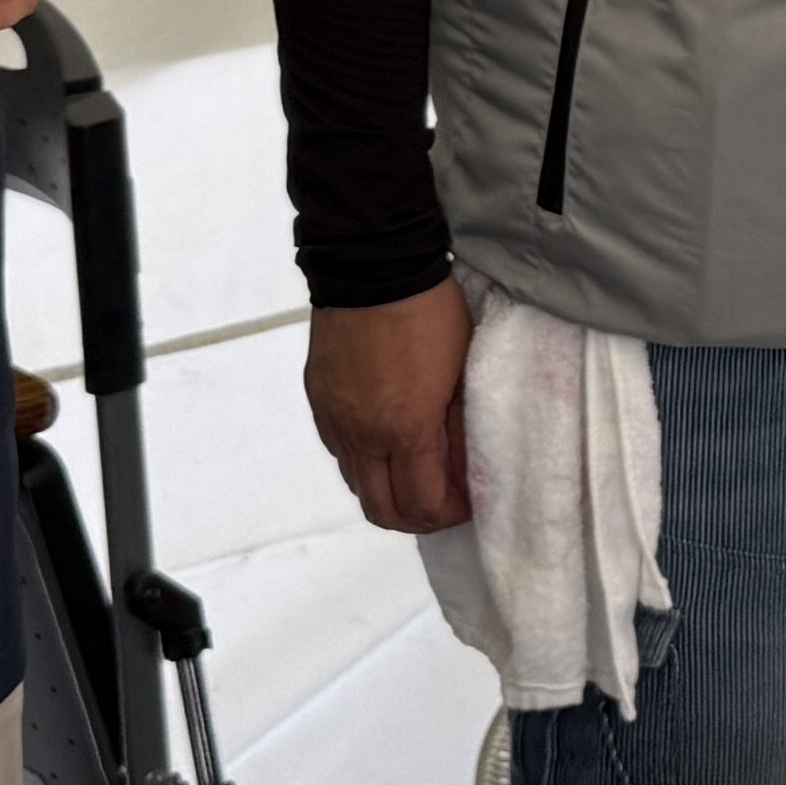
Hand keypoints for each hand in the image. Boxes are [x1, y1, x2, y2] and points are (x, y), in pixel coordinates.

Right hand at [305, 284, 473, 535]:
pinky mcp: (318, 398)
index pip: (423, 505)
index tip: (467, 502)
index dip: (450, 514)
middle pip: (381, 511)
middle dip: (415, 520)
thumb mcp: (463, 372)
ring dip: (386, 491)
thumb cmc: (428, 310)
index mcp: (405, 429)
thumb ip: (459, 428)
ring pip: (356, 483)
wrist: (373, 264)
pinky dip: (363, 460)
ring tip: (413, 474)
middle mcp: (362, 434)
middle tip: (440, 505)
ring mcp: (334, 418)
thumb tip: (464, 467)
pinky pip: (338, 449)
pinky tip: (384, 441)